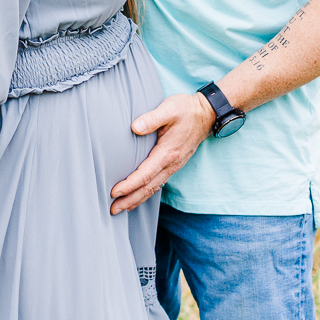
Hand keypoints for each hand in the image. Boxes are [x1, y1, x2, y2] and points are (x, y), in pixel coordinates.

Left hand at [109, 92, 213, 214]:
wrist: (207, 114)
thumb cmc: (186, 110)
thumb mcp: (169, 109)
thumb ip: (152, 118)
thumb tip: (135, 127)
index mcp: (167, 153)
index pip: (145, 174)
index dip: (129, 185)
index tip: (114, 192)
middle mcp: (171, 163)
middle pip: (148, 188)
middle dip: (129, 200)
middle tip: (112, 210)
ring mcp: (174, 166)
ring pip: (154, 188)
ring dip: (136, 200)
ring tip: (121, 209)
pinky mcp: (173, 164)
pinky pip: (158, 183)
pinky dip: (146, 193)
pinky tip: (137, 197)